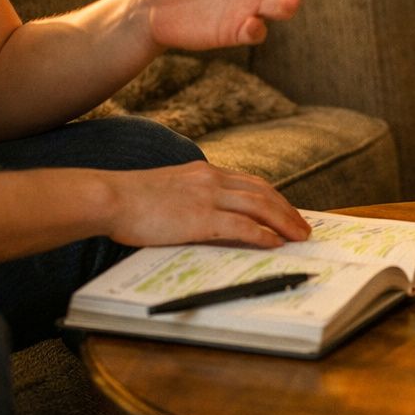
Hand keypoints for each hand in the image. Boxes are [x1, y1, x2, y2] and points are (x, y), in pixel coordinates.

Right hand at [110, 161, 310, 248]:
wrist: (110, 197)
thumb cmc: (130, 199)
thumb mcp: (168, 189)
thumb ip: (190, 197)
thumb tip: (203, 217)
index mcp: (203, 171)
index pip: (249, 182)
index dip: (273, 197)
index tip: (286, 209)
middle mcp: (211, 179)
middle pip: (262, 192)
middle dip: (287, 210)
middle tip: (303, 226)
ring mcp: (207, 197)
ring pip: (259, 206)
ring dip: (284, 222)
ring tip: (299, 236)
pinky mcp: (199, 218)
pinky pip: (241, 225)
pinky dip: (262, 234)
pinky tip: (275, 243)